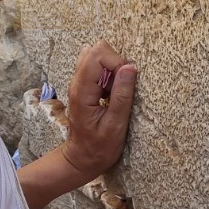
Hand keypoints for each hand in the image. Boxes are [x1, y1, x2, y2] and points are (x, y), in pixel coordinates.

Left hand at [62, 40, 137, 181]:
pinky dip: (110, 76)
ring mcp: (80, 82)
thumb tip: (130, 67)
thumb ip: (122, 95)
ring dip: (113, 71)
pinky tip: (111, 94)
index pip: (98, 54)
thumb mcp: (115, 125)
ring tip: (114, 93)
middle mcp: (77, 81)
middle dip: (115, 64)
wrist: (81, 158)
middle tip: (120, 89)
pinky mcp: (85, 85)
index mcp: (82, 90)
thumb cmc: (99, 147)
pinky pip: (99, 68)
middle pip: (97, 50)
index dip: (117, 63)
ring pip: (98, 57)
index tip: (125, 84)